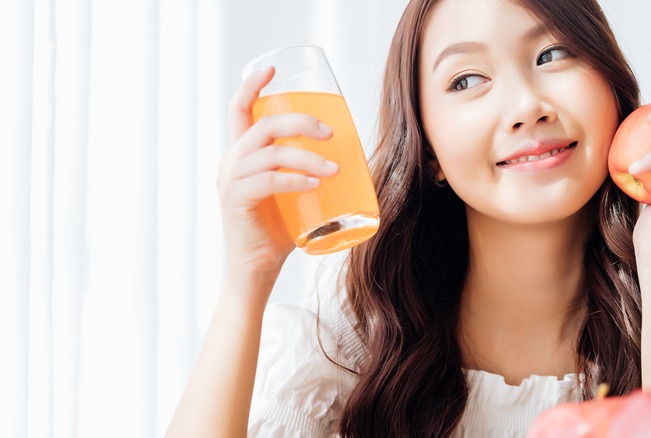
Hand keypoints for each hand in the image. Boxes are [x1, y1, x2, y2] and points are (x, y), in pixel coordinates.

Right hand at [218, 66, 337, 278]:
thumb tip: (355, 164)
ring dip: (306, 156)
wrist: (256, 271)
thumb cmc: (279, 233)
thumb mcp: (292, 195)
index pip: (239, 111)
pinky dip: (294, 179)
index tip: (272, 69)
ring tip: (333, 169)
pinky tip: (314, 183)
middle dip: (300, 123)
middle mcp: (231, 162)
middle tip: (330, 134)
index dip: (252, 86)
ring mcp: (230, 181)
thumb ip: (307, 174)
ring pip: (270, 153)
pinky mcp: (236, 201)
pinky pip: (267, 181)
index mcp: (242, 155)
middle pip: (263, 125)